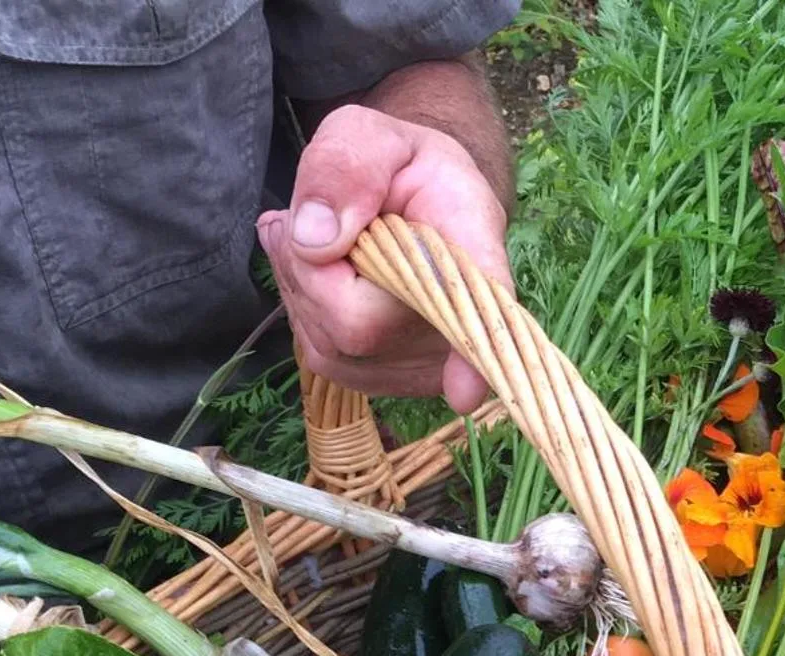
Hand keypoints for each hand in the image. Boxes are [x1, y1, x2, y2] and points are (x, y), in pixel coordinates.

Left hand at [259, 105, 511, 411]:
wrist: (419, 204)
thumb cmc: (402, 168)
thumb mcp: (371, 134)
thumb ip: (346, 165)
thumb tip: (314, 241)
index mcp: (473, 251)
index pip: (479, 312)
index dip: (468, 356)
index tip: (464, 392)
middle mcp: (457, 324)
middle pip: (355, 321)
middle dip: (311, 264)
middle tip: (322, 212)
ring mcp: (422, 364)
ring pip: (328, 337)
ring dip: (306, 281)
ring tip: (331, 235)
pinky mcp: (383, 381)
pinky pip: (319, 349)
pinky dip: (305, 304)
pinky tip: (326, 267)